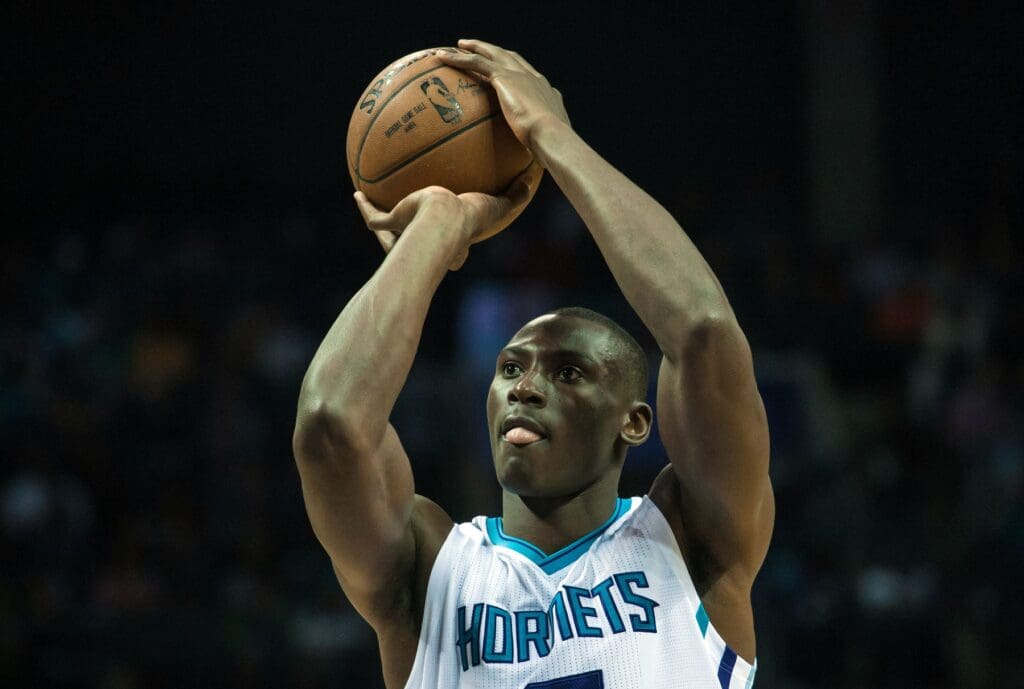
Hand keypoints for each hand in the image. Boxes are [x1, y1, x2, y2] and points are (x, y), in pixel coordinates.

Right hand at [353, 162, 538, 270]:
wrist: (443, 219)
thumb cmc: (471, 218)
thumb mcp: (498, 205)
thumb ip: (514, 196)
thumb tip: (533, 181)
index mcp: (452, 242)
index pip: (455, 247)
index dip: (457, 246)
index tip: (458, 238)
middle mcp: (426, 241)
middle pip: (419, 241)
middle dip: (417, 238)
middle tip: (416, 226)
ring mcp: (406, 234)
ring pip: (391, 232)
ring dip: (386, 222)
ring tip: (377, 208)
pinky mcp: (392, 223)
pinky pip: (374, 217)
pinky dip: (365, 207)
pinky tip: (357, 192)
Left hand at [436, 40, 570, 154]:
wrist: (551, 136)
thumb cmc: (551, 149)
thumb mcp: (545, 147)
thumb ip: (537, 149)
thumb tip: (533, 167)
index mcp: (546, 92)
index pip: (529, 76)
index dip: (516, 69)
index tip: (506, 70)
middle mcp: (533, 78)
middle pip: (510, 58)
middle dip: (495, 51)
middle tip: (480, 49)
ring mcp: (519, 75)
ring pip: (492, 54)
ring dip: (475, 48)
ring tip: (458, 45)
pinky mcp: (505, 77)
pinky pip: (476, 63)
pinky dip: (459, 58)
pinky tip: (442, 58)